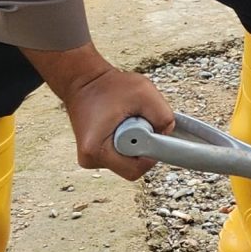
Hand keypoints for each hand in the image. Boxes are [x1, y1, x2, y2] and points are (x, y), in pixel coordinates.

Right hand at [25, 47, 174, 181]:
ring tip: (127, 119)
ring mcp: (91, 158)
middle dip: (143, 146)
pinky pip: (121, 154)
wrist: (83, 81)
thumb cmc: (109, 86)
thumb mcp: (145, 93)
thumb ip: (164, 116)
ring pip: (127, 160)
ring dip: (135, 142)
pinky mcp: (95, 153)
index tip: (153, 135)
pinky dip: (128, 141)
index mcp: (97, 150)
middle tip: (139, 122)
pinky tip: (122, 124)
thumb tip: (167, 134)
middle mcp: (91, 160)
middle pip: (132, 166)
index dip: (151, 154)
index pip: (135, 170)